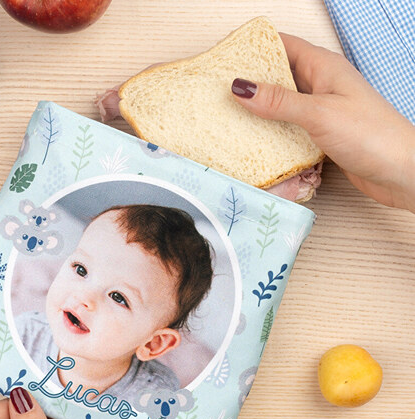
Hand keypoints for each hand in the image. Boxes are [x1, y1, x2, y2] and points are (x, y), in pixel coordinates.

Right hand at [231, 33, 414, 211]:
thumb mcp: (318, 113)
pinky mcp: (320, 135)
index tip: (228, 58)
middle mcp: (321, 85)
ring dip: (261, 112)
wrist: (398, 171)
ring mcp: (321, 111)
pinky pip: (290, 128)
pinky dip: (274, 133)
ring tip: (232, 119)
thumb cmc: (370, 134)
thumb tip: (241, 87)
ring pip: (283, 106)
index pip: (284, 46)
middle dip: (253, 84)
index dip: (255, 48)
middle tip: (222, 94)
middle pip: (280, 77)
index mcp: (324, 67)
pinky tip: (257, 142)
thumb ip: (278, 102)